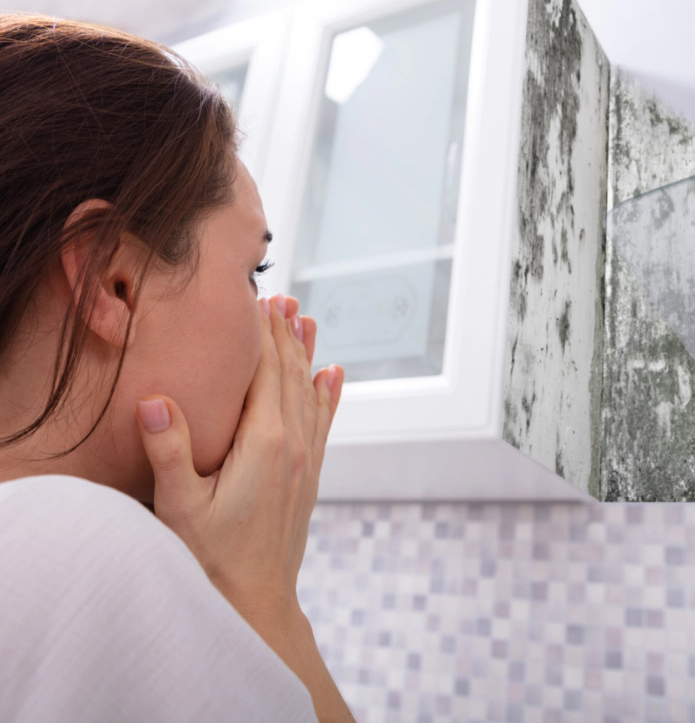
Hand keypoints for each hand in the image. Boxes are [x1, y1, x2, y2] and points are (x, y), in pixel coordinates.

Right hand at [135, 294, 343, 625]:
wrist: (256, 605)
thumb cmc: (211, 559)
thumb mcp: (180, 508)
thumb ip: (169, 451)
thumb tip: (153, 398)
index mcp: (264, 443)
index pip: (265, 373)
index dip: (262, 335)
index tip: (261, 300)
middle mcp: (293, 444)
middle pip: (290, 374)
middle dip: (285, 334)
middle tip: (283, 298)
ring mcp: (306, 459)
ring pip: (309, 391)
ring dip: (307, 354)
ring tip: (308, 320)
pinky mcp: (308, 476)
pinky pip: (322, 421)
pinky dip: (327, 393)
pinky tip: (332, 375)